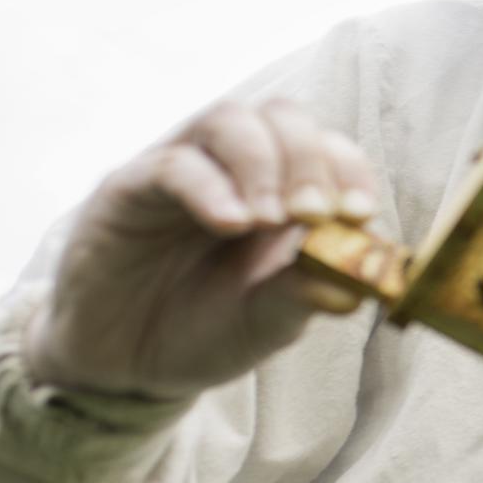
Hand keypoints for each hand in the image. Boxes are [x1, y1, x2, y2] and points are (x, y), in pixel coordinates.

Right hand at [24, 98, 380, 399]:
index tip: (361, 213)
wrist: (122, 365)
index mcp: (283, 191)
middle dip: (309, 158)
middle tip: (316, 212)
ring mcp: (182, 171)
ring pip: (227, 121)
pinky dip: (209, 188)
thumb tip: (358, 287)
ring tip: (270, 219)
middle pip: (281, 116)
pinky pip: (172, 164)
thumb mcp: (265, 321)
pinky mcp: (129, 188)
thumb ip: (305, 295)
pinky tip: (230, 223)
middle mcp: (234, 170)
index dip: (350, 169)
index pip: (327, 146)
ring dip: (261, 162)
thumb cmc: (203, 331)